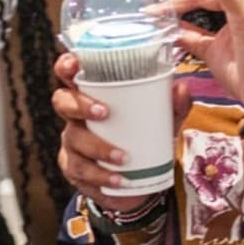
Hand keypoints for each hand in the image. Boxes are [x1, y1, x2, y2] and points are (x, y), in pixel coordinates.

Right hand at [53, 52, 180, 214]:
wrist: (139, 180)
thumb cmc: (144, 137)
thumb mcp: (162, 120)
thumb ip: (173, 105)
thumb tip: (181, 88)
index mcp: (91, 94)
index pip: (69, 73)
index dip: (66, 65)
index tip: (75, 64)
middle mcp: (75, 116)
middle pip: (62, 102)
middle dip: (81, 105)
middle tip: (105, 112)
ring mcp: (72, 143)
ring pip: (74, 140)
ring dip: (99, 148)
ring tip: (123, 157)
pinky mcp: (74, 169)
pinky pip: (82, 171)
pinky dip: (102, 176)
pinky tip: (118, 180)